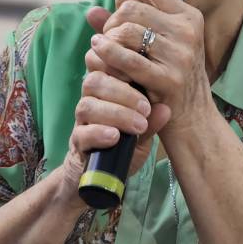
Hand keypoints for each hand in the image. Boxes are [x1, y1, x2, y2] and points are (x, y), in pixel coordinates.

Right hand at [62, 3, 170, 201]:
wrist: (102, 178)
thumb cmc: (125, 147)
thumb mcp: (143, 135)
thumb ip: (152, 122)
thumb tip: (166, 108)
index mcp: (107, 90)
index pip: (106, 66)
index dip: (121, 65)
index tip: (146, 75)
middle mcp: (92, 100)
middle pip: (95, 81)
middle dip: (123, 92)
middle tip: (146, 109)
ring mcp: (82, 121)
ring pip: (88, 105)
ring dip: (116, 113)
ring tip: (138, 126)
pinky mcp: (76, 143)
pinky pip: (82, 132)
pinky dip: (99, 133)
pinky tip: (115, 137)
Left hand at [86, 0, 213, 138]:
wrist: (193, 117)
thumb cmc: (172, 76)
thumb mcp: (160, 45)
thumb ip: (128, 25)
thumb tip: (91, 12)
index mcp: (189, 17)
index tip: (118, 15)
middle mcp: (188, 31)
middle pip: (132, 9)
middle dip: (112, 21)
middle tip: (108, 37)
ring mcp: (180, 55)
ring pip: (127, 31)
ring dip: (108, 39)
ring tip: (103, 49)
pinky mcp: (169, 78)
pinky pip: (128, 59)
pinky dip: (108, 54)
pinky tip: (99, 55)